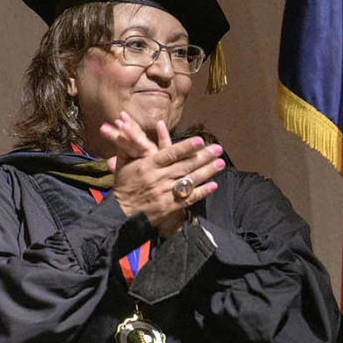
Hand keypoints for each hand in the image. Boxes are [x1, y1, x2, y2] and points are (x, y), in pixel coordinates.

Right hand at [100, 112, 224, 237]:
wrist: (120, 214)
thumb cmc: (123, 187)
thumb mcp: (122, 164)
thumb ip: (128, 146)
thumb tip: (124, 127)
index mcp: (148, 165)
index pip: (170, 153)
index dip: (186, 147)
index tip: (200, 140)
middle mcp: (159, 178)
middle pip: (185, 165)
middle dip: (203, 157)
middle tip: (218, 148)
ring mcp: (165, 193)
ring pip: (189, 180)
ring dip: (207, 172)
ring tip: (221, 163)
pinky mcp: (170, 206)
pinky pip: (188, 198)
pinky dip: (202, 192)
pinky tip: (214, 185)